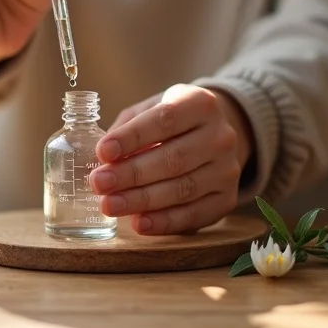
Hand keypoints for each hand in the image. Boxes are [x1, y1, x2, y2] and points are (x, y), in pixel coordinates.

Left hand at [89, 84, 253, 234]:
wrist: (214, 135)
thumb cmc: (172, 122)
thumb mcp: (151, 109)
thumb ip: (127, 129)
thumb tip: (99, 159)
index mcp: (201, 104)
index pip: (164, 120)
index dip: (132, 137)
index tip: (102, 152)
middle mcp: (221, 136)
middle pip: (173, 159)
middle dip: (131, 173)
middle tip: (99, 183)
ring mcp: (227, 170)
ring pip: (182, 189)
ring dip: (142, 200)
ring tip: (109, 205)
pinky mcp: (227, 199)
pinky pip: (194, 214)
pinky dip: (165, 222)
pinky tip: (139, 223)